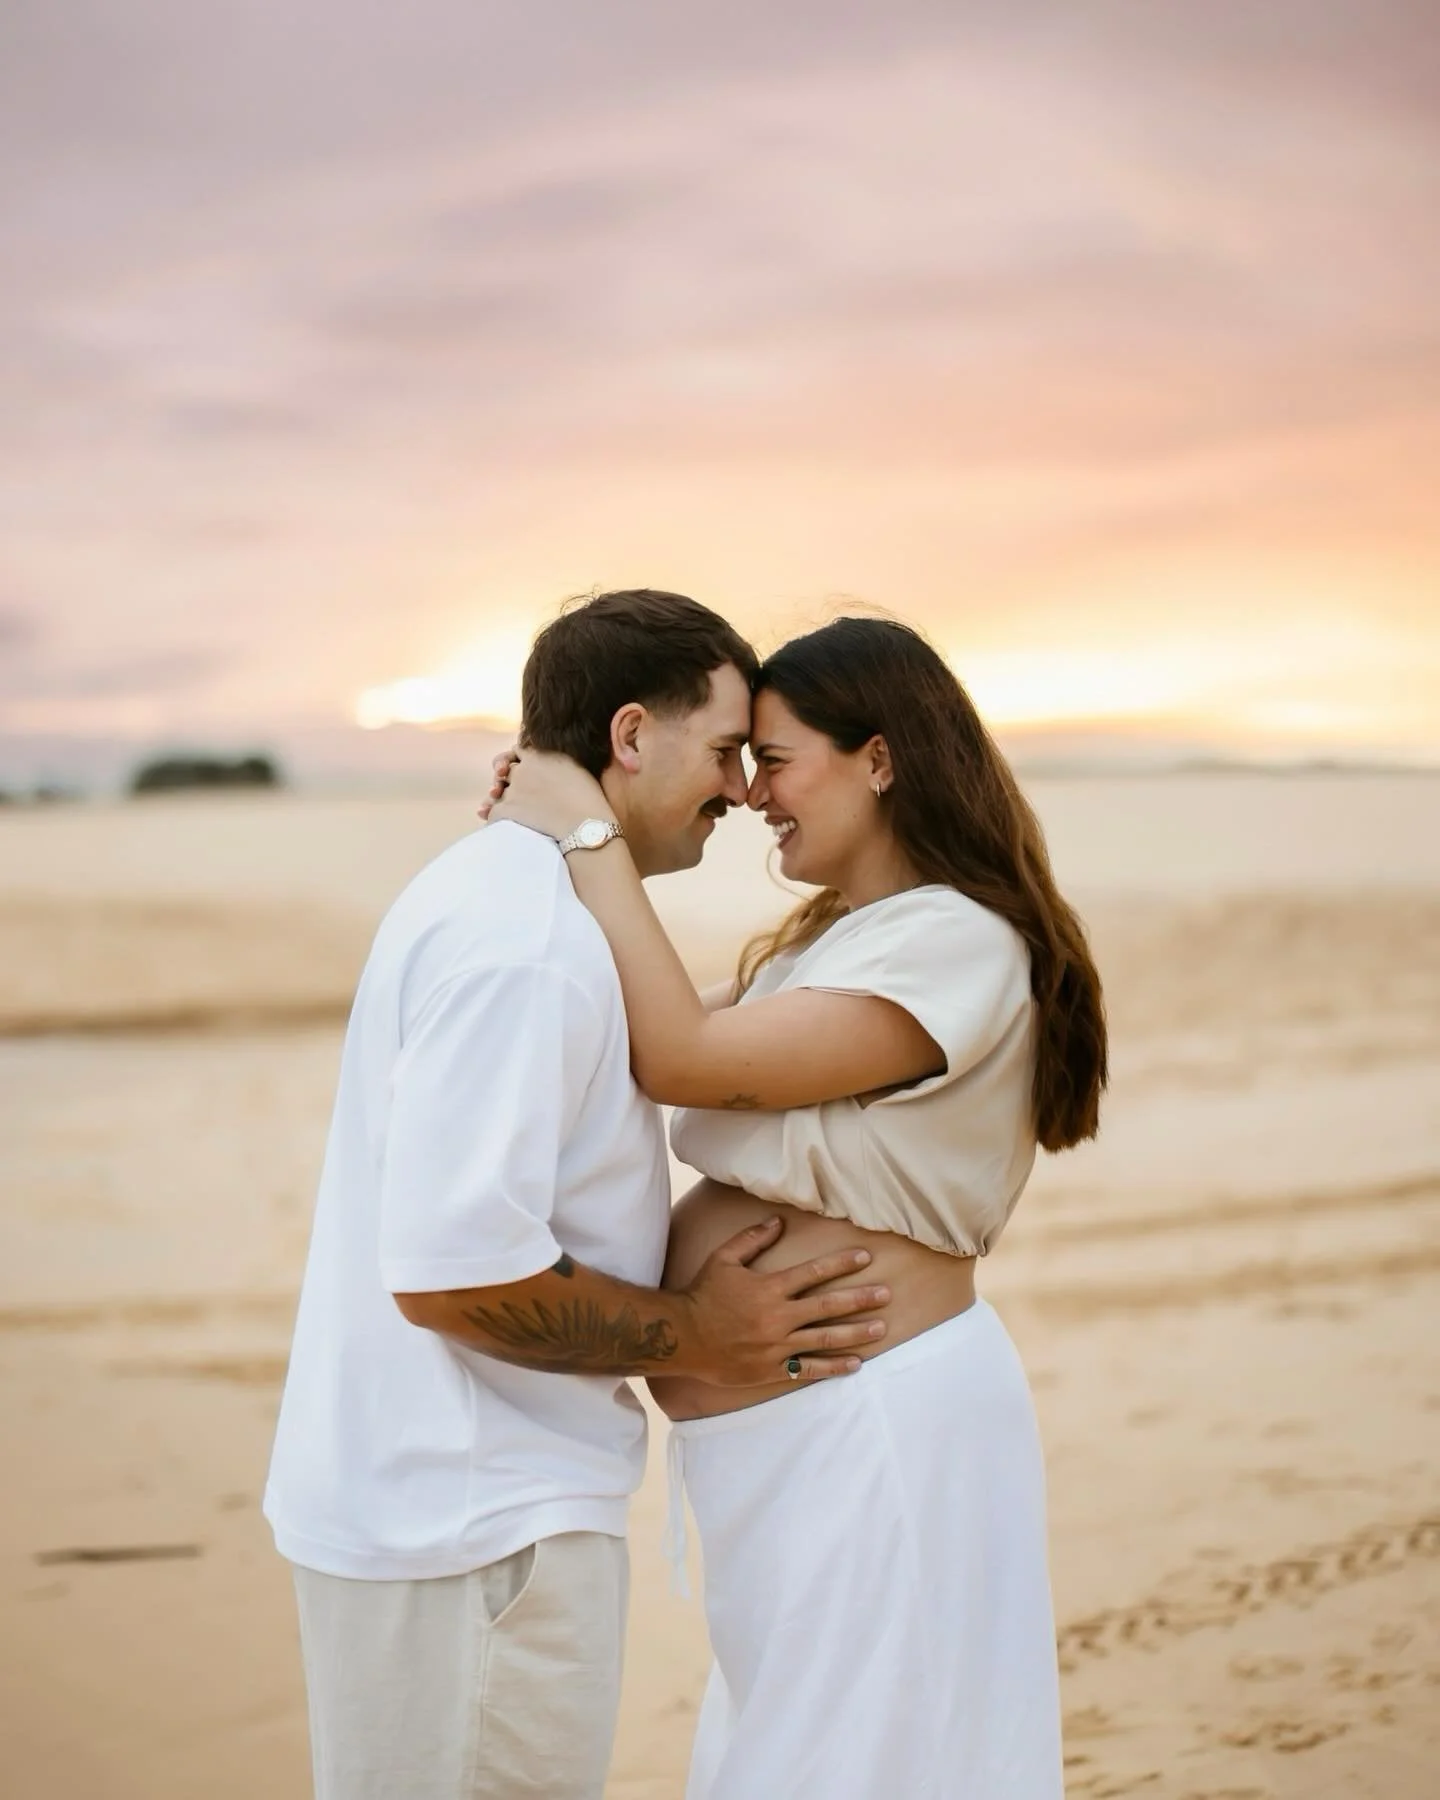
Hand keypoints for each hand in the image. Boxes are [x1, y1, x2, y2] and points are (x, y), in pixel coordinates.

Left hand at [480, 747, 613, 841]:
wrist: (585, 825)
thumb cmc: (589, 801)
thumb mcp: (577, 769)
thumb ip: (559, 762)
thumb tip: (552, 769)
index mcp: (541, 754)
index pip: (519, 751)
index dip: (517, 762)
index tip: (516, 770)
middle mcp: (524, 767)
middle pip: (507, 771)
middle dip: (504, 780)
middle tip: (502, 791)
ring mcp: (514, 788)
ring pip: (498, 792)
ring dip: (498, 799)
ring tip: (498, 808)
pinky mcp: (507, 808)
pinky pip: (492, 811)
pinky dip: (493, 816)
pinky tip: (496, 821)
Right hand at [675, 1218, 890, 1384]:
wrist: (683, 1337)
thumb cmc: (703, 1294)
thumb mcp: (723, 1259)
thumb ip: (752, 1239)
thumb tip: (779, 1221)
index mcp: (770, 1288)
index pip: (814, 1272)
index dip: (841, 1263)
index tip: (866, 1258)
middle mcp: (779, 1317)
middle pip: (828, 1306)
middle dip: (860, 1299)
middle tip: (886, 1294)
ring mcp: (777, 1346)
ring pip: (825, 1338)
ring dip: (856, 1333)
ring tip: (881, 1328)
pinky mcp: (773, 1369)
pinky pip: (809, 1369)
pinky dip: (834, 1367)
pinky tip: (856, 1364)